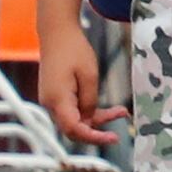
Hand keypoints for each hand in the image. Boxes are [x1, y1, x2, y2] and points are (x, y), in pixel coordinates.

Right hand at [37, 22, 113, 148]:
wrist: (57, 33)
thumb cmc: (73, 49)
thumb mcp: (90, 74)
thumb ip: (90, 100)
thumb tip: (90, 120)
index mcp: (57, 99)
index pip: (73, 129)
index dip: (93, 138)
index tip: (113, 138)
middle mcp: (50, 103)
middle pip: (73, 128)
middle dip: (97, 130)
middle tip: (119, 130)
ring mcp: (51, 100)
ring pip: (75, 120)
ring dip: (96, 119)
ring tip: (121, 111)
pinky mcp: (56, 96)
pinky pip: (73, 110)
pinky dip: (89, 111)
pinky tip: (109, 108)